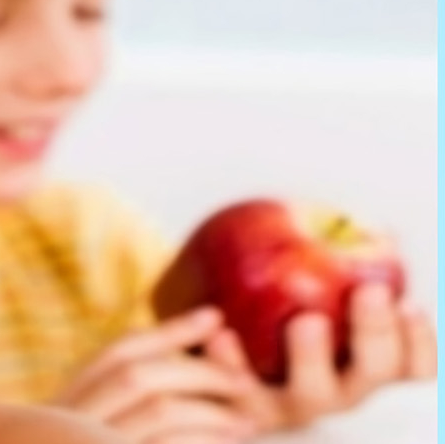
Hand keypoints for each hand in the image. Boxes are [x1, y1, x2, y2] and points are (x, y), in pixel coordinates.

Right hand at [55, 307, 257, 442]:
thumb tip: (198, 349)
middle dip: (197, 371)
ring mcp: (94, 442)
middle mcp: (71, 422)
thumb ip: (127, 404)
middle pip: (136, 375)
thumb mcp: (96, 433)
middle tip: (245, 378)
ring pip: (158, 409)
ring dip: (211, 408)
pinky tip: (229, 441)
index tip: (214, 316)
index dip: (167, 332)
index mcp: (67, 406)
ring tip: (248, 419)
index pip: (116, 354)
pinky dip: (204, 439)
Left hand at [205, 284, 437, 430]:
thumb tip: (381, 231)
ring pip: (313, 391)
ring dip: (313, 357)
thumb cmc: (284, 314)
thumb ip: (348, 261)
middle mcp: (341, 389)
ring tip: (306, 321)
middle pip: (373, 372)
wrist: (218, 359)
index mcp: (367, 364)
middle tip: (368, 291)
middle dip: (376, 332)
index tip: (409, 304)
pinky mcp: (246, 407)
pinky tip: (221, 331)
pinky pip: (240, 389)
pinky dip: (231, 360)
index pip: (414, 364)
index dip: (419, 340)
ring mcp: (295, 403)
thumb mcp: (320, 287)